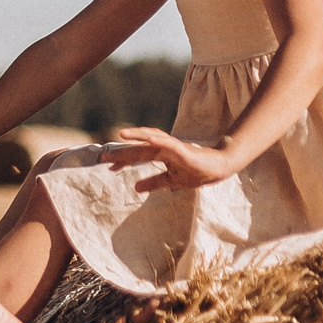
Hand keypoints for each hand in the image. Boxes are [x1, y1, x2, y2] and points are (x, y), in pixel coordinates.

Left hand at [105, 127, 240, 193]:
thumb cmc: (196, 171)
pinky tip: (148, 139)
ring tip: (122, 134)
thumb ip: (154, 182)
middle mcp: (165, 148)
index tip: (107, 165)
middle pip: (140, 149)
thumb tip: (136, 188)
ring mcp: (174, 148)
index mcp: (161, 155)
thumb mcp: (171, 181)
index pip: (138, 156)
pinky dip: (158, 140)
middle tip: (103, 155)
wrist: (219, 168)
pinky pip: (169, 143)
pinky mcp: (184, 150)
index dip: (122, 160)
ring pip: (153, 140)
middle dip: (122, 151)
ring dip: (138, 136)